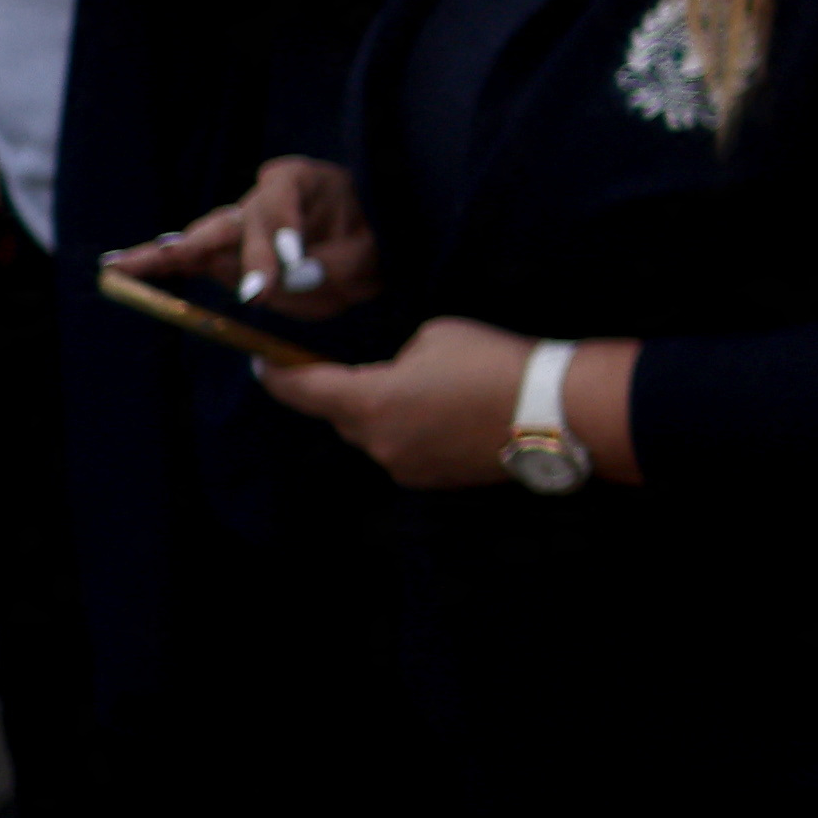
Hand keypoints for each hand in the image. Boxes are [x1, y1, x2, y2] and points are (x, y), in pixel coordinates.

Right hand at [117, 151, 375, 314]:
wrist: (371, 257)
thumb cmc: (373, 248)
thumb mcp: (364, 256)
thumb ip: (328, 268)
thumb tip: (277, 285)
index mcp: (302, 181)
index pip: (278, 200)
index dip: (276, 234)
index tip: (280, 269)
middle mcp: (264, 198)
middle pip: (233, 220)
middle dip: (203, 243)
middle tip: (173, 257)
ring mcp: (241, 226)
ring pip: (203, 240)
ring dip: (165, 255)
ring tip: (120, 265)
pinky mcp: (227, 255)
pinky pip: (191, 259)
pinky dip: (160, 265)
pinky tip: (119, 270)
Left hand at [259, 317, 547, 492]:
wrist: (553, 412)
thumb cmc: (492, 362)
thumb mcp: (434, 337)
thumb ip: (398, 359)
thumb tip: (397, 379)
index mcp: (370, 402)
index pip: (305, 391)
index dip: (280, 377)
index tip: (264, 365)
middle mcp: (378, 443)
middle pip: (342, 417)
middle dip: (347, 393)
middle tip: (367, 368)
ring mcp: (406, 467)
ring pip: (377, 434)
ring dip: (388, 412)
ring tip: (431, 389)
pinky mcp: (434, 480)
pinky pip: (406, 449)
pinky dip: (416, 430)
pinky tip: (452, 412)